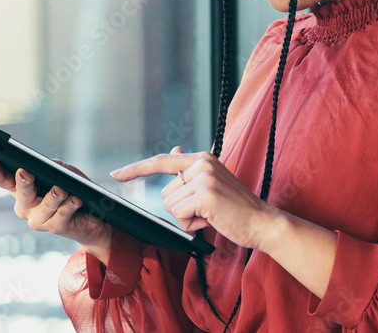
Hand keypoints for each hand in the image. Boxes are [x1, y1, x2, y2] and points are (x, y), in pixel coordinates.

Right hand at [0, 155, 111, 261]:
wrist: (94, 219)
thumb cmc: (74, 190)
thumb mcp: (65, 173)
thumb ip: (55, 167)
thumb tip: (49, 166)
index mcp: (21, 190)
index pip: (3, 180)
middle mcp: (26, 207)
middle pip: (21, 194)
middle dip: (23, 183)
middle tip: (24, 173)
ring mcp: (39, 220)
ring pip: (43, 207)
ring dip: (52, 197)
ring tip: (61, 190)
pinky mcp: (55, 228)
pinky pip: (61, 216)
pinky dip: (69, 206)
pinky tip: (75, 200)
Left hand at [110, 146, 280, 251]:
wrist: (261, 222)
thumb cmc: (235, 208)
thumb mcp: (211, 185)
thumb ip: (190, 171)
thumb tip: (175, 152)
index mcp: (202, 158)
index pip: (162, 161)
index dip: (136, 168)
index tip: (116, 173)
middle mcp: (202, 163)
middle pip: (165, 193)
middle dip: (182, 209)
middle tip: (207, 211)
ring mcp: (204, 177)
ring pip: (171, 206)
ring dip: (188, 218)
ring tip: (211, 215)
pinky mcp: (205, 194)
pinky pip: (180, 215)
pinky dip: (192, 225)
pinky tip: (211, 220)